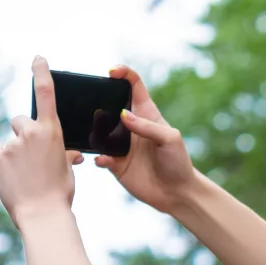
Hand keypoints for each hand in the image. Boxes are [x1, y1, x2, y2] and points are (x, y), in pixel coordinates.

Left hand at [0, 56, 83, 226]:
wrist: (43, 214)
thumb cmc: (60, 193)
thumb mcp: (66, 169)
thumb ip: (63, 154)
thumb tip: (68, 153)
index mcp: (52, 132)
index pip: (46, 94)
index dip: (41, 73)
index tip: (37, 59)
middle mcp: (31, 132)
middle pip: (20, 122)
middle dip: (23, 135)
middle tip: (30, 159)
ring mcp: (12, 143)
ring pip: (9, 141)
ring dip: (13, 153)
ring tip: (23, 176)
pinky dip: (1, 162)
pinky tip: (10, 177)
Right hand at [94, 65, 196, 213]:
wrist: (176, 193)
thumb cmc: (178, 161)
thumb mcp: (170, 139)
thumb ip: (148, 126)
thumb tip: (123, 115)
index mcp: (146, 114)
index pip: (133, 86)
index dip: (123, 74)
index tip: (111, 71)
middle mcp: (130, 127)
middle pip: (109, 105)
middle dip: (97, 99)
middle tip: (87, 101)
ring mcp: (121, 145)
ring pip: (99, 131)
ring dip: (92, 129)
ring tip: (91, 132)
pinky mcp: (115, 164)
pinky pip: (100, 156)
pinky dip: (99, 157)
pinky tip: (104, 160)